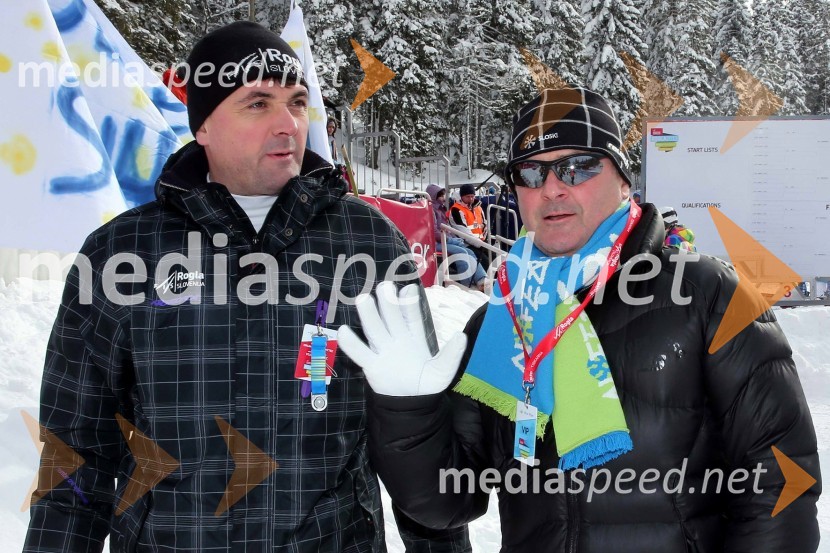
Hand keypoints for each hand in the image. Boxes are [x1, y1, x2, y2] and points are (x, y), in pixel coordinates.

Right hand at [337, 282, 466, 395]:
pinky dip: (352, 344)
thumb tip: (461, 336)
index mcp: (414, 337)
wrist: (413, 403)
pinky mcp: (372, 365)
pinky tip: (343, 331)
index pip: (411, 317)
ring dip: (369, 315)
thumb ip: (452, 355)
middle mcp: (397, 339)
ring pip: (375, 329)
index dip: (410, 303)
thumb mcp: (444, 371)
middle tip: (384, 286)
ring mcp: (383, 351)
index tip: (409, 289)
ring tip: (364, 299)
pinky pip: (360, 353)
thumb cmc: (427, 383)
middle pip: (391, 318)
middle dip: (388, 303)